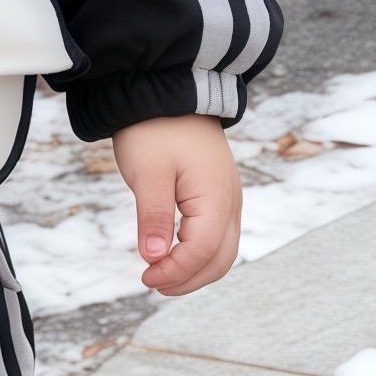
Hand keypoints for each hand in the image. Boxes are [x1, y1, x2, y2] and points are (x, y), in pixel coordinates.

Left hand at [110, 115, 241, 297]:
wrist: (168, 92)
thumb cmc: (154, 129)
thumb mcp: (148, 173)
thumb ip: (154, 218)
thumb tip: (155, 259)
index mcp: (216, 198)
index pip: (202, 252)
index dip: (175, 272)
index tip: (145, 277)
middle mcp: (230, 202)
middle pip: (220, 259)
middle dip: (189, 279)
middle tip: (152, 283)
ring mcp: (228, 198)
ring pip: (222, 250)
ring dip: (195, 269)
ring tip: (161, 275)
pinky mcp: (219, 194)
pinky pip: (218, 235)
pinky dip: (199, 253)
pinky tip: (173, 254)